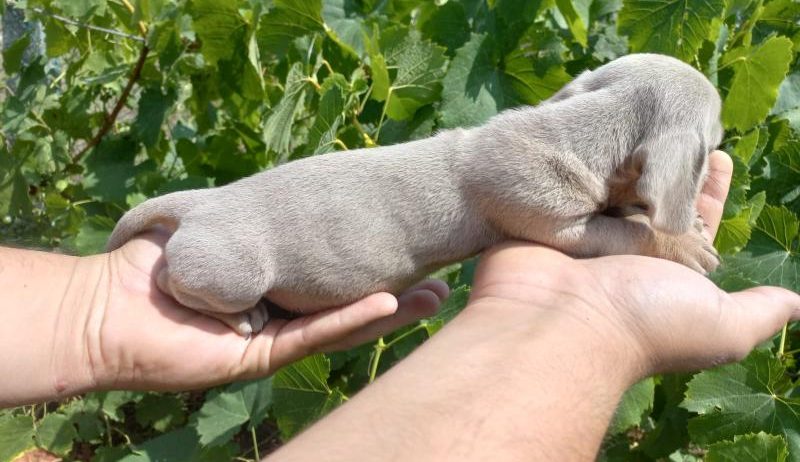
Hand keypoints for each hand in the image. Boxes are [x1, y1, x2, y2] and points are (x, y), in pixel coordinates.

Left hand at [87, 231, 447, 390]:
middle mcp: (282, 315)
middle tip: (443, 280)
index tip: (415, 249)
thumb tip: (284, 199)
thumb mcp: (211, 226)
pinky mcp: (260, 356)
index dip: (377, 267)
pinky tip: (389, 303)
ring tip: (434, 295)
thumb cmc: (153, 263)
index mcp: (275, 286)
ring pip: (342, 325)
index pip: (336, 279)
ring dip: (388, 312)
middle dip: (398, 295)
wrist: (108, 306)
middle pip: (349, 306)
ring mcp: (275, 338)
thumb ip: (247, 220)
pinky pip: (312, 336)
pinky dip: (350, 321)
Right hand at [468, 150, 799, 376]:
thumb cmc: (644, 319)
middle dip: (670, 166)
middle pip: (655, 200)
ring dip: (629, 159)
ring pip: (615, 189)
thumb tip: (796, 303)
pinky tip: (599, 132)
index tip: (719, 154)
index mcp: (668, 272)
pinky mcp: (555, 223)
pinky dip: (587, 164)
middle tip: (681, 123)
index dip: (711, 191)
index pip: (697, 224)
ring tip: (644, 116)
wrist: (560, 319)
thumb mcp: (722, 324)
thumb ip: (759, 312)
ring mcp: (587, 236)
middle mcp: (628, 252)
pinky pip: (576, 186)